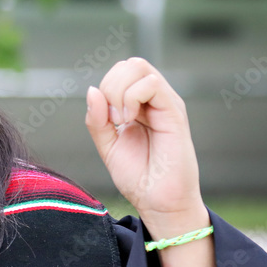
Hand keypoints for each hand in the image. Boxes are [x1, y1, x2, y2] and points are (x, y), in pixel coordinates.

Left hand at [84, 57, 207, 238]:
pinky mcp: (175, 113)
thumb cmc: (139, 177)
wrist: (158, 202)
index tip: (106, 120)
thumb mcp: (107, 145)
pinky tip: (129, 120)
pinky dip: (131, 97)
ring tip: (120, 120)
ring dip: (118, 91)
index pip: (119, 73)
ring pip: (138, 67)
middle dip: (109, 85)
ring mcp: (166, 104)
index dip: (104, 88)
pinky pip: (152, 83)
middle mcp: (155, 100)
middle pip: (129, 64)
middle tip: (111, 118)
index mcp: (140, 106)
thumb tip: (91, 90)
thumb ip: (97, 119)